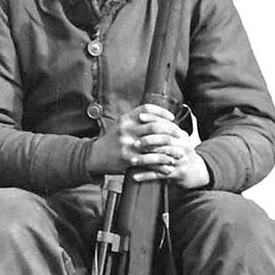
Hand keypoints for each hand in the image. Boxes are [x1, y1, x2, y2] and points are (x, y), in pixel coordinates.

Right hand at [88, 105, 208, 187]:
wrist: (94, 156)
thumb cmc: (110, 141)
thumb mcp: (120, 126)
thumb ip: (135, 120)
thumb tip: (156, 116)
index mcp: (125, 119)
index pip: (147, 110)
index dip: (162, 112)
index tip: (172, 119)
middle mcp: (126, 130)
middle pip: (154, 125)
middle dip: (170, 130)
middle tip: (179, 135)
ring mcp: (127, 144)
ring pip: (154, 143)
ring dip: (170, 148)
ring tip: (179, 152)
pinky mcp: (127, 158)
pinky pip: (149, 160)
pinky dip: (161, 163)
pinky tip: (168, 164)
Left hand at [128, 103, 210, 188]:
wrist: (195, 171)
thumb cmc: (179, 151)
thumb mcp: (176, 138)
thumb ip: (164, 128)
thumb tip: (141, 114)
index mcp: (181, 135)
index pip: (167, 124)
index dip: (153, 119)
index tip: (139, 117)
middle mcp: (182, 146)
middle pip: (165, 140)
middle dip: (148, 140)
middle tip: (134, 143)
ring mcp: (180, 160)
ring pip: (161, 158)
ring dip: (145, 160)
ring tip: (131, 161)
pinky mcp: (177, 173)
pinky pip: (159, 175)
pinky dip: (146, 176)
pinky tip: (135, 176)